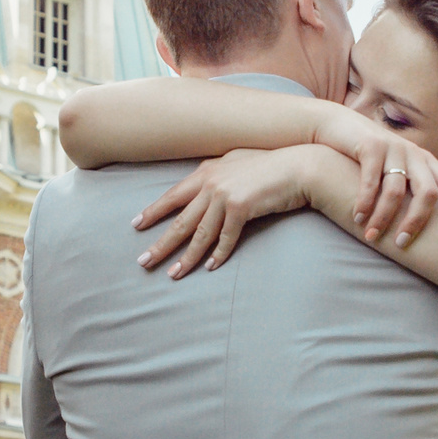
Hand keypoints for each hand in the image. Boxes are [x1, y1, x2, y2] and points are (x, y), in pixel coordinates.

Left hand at [132, 148, 313, 277]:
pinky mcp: (241, 207)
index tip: (136, 224)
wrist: (300, 165)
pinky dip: (217, 254)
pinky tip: (209, 268)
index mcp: (207, 171)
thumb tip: (205, 185)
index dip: (154, 211)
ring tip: (172, 275)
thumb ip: (219, 174)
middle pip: (180, 220)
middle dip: (160, 243)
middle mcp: (211, 182)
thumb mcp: (239, 163)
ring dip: (186, 258)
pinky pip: (225, 238)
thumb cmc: (273, 165)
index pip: (173, 195)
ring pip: (199, 234)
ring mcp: (225, 194)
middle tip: (143, 261)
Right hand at [315, 106, 437, 245]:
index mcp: (426, 162)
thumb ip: (410, 188)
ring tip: (371, 237)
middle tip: (402, 243)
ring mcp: (394, 148)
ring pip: (395, 191)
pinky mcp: (371, 145)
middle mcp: (414, 154)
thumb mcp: (396, 169)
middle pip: (427, 192)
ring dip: (383, 218)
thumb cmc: (369, 157)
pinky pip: (371, 181)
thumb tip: (423, 225)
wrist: (338, 126)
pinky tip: (357, 217)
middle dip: (416, 221)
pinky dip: (365, 202)